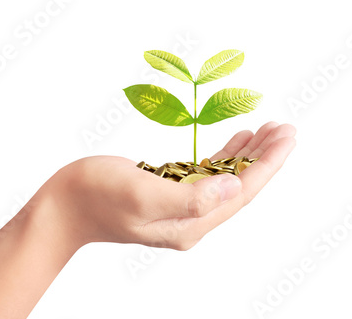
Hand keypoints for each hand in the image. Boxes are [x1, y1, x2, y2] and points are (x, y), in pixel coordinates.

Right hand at [54, 122, 295, 250]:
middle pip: (239, 186)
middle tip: (283, 128)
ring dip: (247, 155)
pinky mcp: (169, 194)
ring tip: (266, 130)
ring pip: (225, 180)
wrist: (65, 206)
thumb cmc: (96, 196)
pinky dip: (223, 157)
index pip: (240, 192)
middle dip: (264, 157)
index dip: (267, 164)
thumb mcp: (142, 194)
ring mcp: (180, 208)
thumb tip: (234, 185)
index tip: (286, 136)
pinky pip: (206, 175)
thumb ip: (191, 197)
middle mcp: (190, 220)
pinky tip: (235, 143)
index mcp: (190, 224)